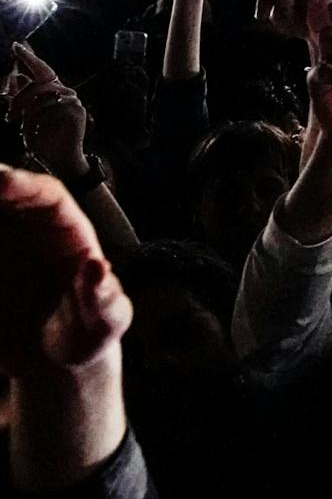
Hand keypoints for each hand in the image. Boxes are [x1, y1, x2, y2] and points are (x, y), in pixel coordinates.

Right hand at [0, 165, 131, 376]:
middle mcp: (33, 234)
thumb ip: (104, 300)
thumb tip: (98, 267)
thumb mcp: (105, 323)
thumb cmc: (90, 332)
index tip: (0, 180)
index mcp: (70, 237)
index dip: (25, 184)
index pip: (50, 197)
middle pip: (7, 197)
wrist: (58, 365)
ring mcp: (6, 250)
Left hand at [6, 43, 89, 176]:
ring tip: (22, 127)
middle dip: (20, 98)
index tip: (17, 45)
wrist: (59, 158)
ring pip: (43, 94)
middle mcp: (63, 92)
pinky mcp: (77, 110)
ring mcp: (72, 100)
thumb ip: (22, 98)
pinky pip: (54, 105)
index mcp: (51, 91)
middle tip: (9, 117)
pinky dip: (41, 117)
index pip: (40, 70)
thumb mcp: (26, 117)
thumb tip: (16, 76)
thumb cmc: (43, 138)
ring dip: (28, 111)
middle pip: (38, 82)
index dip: (29, 57)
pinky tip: (38, 129)